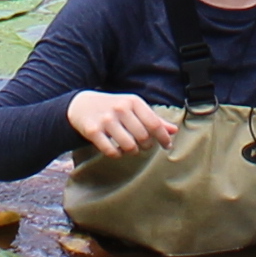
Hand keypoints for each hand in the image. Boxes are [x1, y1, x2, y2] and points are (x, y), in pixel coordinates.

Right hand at [65, 91, 181, 159]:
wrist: (82, 105)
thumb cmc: (114, 107)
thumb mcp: (134, 107)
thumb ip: (154, 119)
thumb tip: (174, 131)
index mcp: (133, 101)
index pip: (154, 123)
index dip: (163, 137)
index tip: (167, 146)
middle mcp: (120, 108)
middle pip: (143, 136)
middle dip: (146, 145)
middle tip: (143, 145)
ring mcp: (106, 119)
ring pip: (128, 145)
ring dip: (132, 151)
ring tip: (130, 148)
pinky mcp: (93, 131)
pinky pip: (111, 151)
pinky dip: (117, 154)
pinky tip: (116, 150)